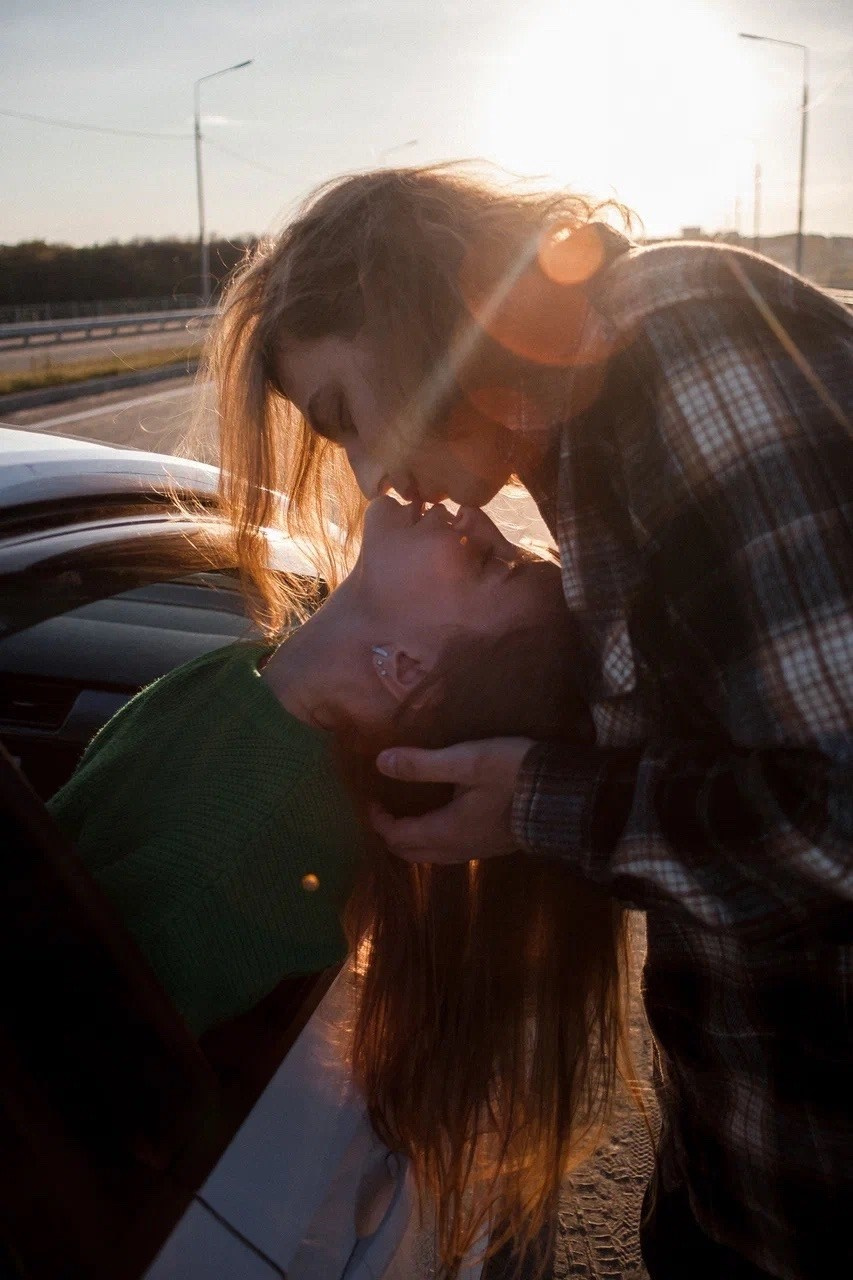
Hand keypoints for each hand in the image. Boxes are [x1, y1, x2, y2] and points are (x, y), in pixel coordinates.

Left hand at [371, 737, 534, 863]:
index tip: (372, 799)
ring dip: (413, 839)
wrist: (565, 795)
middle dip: (392, 835)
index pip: (398, 836)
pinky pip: (451, 850)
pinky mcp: (493, 846)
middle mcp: (458, 849)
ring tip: (409, 812)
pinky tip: (442, 816)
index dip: (379, 821)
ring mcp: (477, 851)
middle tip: (385, 809)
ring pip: (432, 855)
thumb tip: (380, 763)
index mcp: (446, 831)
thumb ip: (423, 764)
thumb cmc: (514, 774)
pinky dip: (434, 838)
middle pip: (411, 853)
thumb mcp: (468, 761)